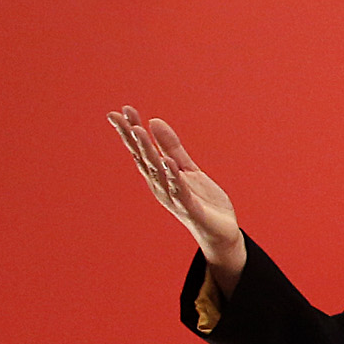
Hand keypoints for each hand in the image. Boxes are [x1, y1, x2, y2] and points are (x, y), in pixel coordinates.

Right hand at [109, 107, 244, 284]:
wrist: (220, 232)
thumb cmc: (201, 200)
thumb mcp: (187, 169)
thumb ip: (172, 147)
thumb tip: (154, 121)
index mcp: (159, 176)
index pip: (141, 150)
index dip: (130, 131)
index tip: (122, 110)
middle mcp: (161, 186)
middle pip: (144, 158)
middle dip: (133, 137)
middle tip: (123, 116)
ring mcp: (174, 198)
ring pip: (158, 171)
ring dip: (148, 151)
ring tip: (139, 130)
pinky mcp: (191, 209)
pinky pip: (180, 190)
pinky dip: (174, 176)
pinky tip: (169, 161)